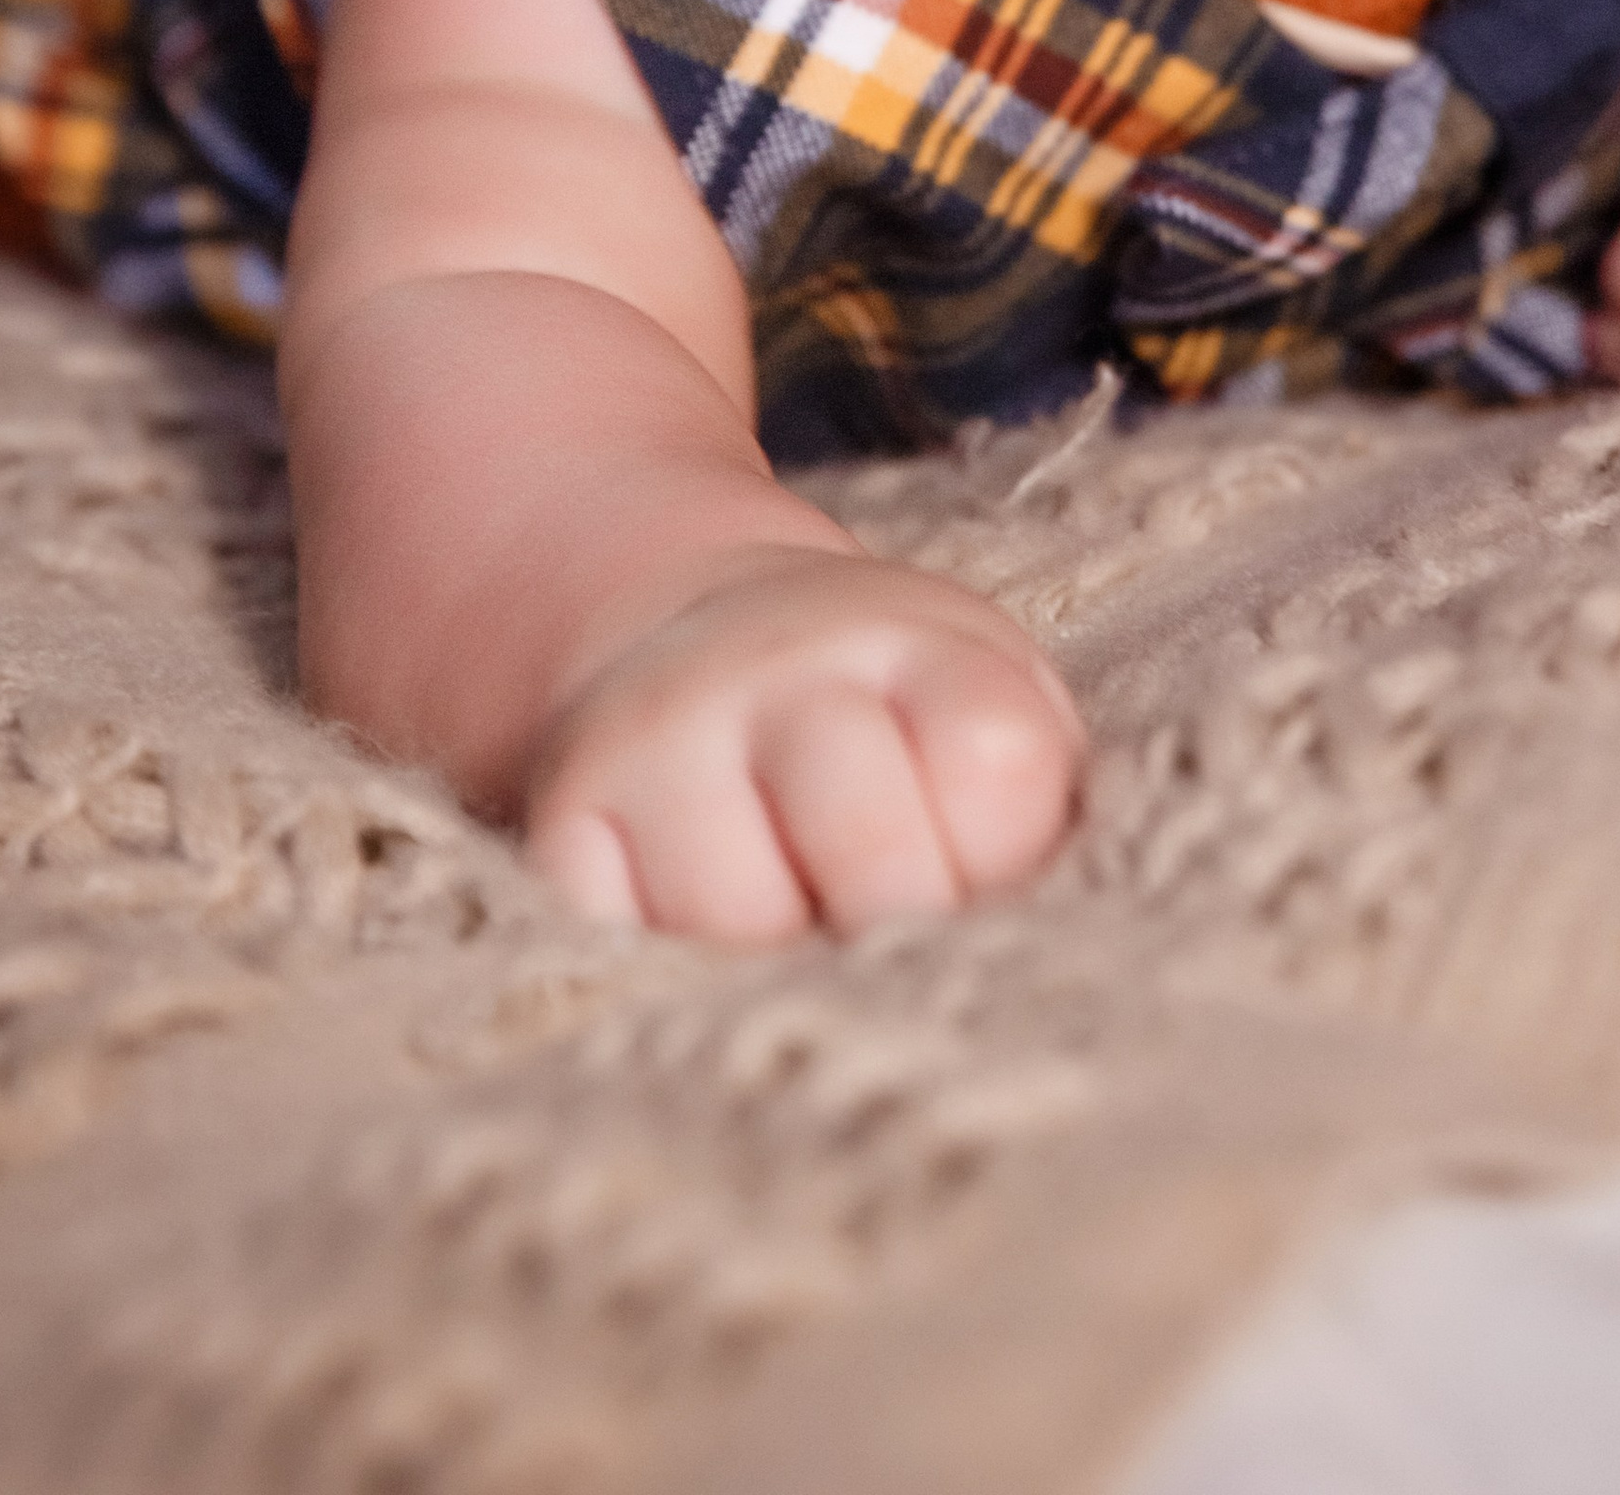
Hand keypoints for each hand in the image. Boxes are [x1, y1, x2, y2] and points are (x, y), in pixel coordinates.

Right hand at [519, 543, 1083, 942]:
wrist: (716, 642)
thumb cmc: (899, 725)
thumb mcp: (993, 717)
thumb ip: (1038, 822)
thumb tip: (1051, 978)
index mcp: (923, 647)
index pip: (993, 771)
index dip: (1002, 859)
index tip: (987, 869)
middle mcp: (783, 668)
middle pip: (873, 855)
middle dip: (900, 933)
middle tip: (893, 941)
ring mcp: (664, 733)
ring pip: (738, 922)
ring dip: (780, 968)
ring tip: (797, 932)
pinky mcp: (568, 808)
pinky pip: (617, 943)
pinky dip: (666, 976)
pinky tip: (705, 940)